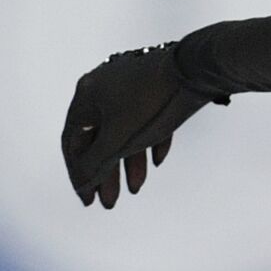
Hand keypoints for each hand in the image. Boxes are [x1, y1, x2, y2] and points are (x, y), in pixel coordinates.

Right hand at [61, 43, 227, 208]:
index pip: (73, 141)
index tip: (88, 199)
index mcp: (87, 95)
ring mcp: (131, 84)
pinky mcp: (156, 86)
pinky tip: (158, 159)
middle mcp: (104, 87)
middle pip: (100, 138)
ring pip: (125, 130)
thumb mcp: (119, 138)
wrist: (198, 68)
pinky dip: (150, 140)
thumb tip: (82, 183)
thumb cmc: (152, 102)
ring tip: (137, 187)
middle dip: (107, 173)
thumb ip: (96, 163)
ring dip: (129, 161)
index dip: (79, 173)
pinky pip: (146, 118)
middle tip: (111, 202)